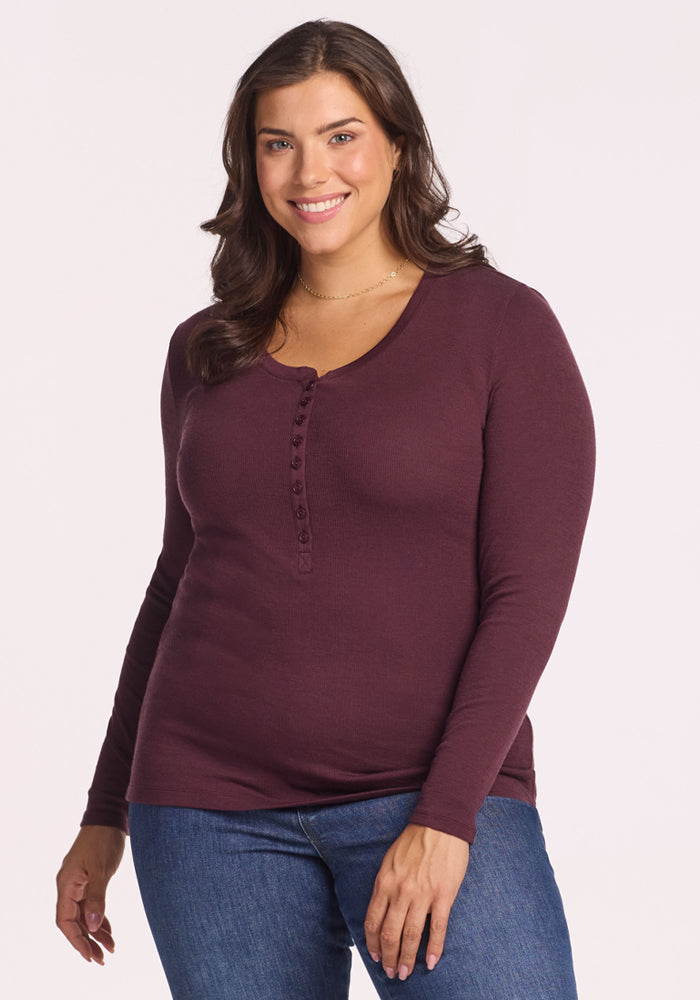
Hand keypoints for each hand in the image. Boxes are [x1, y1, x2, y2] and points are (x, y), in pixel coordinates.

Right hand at [56, 825, 125, 963]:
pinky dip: (100, 919)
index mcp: (67, 885)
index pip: (65, 921)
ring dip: (96, 932)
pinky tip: (108, 931)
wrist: (109, 817)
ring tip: (111, 949)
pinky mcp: (90, 881)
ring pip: (85, 916)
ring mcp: (80, 884)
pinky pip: (92, 906)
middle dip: (87, 942)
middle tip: (102, 958)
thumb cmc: (103, 839)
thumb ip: (97, 897)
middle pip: (74, 922)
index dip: (76, 940)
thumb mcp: (101, 869)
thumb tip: (93, 926)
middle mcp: (70, 887)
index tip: (90, 955)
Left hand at [363, 822, 469, 980]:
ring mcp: (423, 894)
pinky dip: (434, 948)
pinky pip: (438, 928)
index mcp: (385, 882)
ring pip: (412, 935)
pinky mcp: (443, 895)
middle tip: (391, 972)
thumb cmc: (414, 840)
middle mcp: (401, 891)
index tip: (375, 957)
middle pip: (391, 933)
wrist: (440, 824)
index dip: (372, 943)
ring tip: (406, 973)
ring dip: (408, 958)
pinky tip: (431, 962)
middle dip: (389, 957)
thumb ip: (385, 885)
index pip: (373, 921)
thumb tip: (381, 910)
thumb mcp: (389, 860)